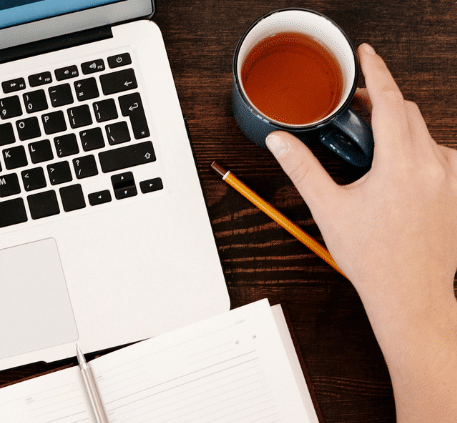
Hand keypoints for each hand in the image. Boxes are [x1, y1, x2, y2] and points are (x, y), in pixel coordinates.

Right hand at [265, 44, 456, 306]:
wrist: (411, 295)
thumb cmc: (374, 260)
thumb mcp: (329, 209)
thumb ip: (303, 168)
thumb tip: (280, 141)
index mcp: (401, 165)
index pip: (390, 102)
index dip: (376, 72)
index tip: (366, 55)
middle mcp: (433, 166)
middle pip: (408, 113)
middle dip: (382, 102)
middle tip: (356, 107)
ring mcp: (450, 180)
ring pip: (426, 134)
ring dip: (401, 129)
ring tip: (375, 146)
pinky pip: (441, 155)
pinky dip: (420, 151)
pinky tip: (401, 170)